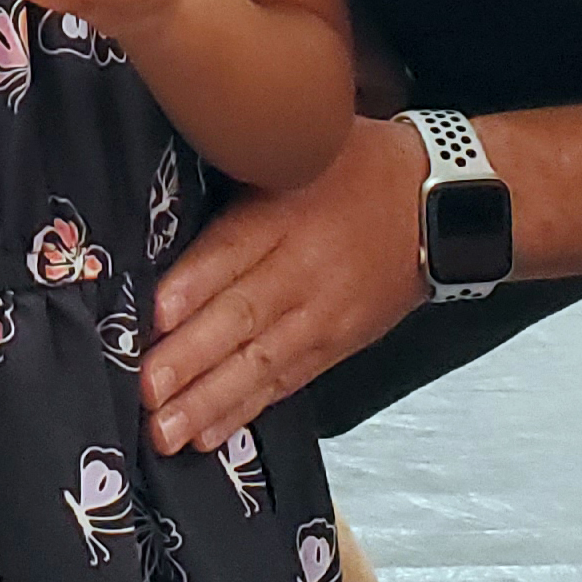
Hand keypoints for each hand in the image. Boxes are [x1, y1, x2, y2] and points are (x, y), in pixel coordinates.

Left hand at [138, 115, 426, 454]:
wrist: (436, 206)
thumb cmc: (352, 167)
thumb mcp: (295, 148)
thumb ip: (236, 170)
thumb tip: (172, 193)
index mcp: (286, 214)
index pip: (234, 251)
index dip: (193, 285)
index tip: (154, 316)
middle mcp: (303, 271)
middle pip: (242, 316)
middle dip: (190, 359)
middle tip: (145, 390)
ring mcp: (322, 316)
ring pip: (261, 362)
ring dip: (210, 400)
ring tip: (166, 430)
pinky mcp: (336, 345)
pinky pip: (286, 382)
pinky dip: (247, 409)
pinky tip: (209, 432)